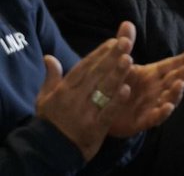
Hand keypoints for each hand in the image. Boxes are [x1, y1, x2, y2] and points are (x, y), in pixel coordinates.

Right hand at [36, 28, 135, 159]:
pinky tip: (127, 89)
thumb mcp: (44, 99)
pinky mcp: (94, 128)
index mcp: (63, 91)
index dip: (98, 54)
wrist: (50, 151)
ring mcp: (85, 114)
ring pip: (103, 91)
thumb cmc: (49, 121)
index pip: (83, 68)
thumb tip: (49, 57)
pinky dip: (116, 101)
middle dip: (111, 58)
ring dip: (117, 75)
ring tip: (129, 59)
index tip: (113, 41)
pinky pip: (107, 113)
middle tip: (126, 42)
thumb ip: (51, 78)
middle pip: (96, 75)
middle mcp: (74, 100)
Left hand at [107, 22, 183, 136]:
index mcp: (151, 75)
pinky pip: (155, 117)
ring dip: (176, 92)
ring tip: (180, 84)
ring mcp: (151, 105)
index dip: (181, 60)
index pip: (169, 66)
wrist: (97, 112)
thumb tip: (127, 23)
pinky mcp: (142, 121)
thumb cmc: (112, 85)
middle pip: (174, 80)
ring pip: (168, 98)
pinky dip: (163, 113)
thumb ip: (124, 44)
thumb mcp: (118, 64)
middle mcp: (155, 90)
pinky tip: (168, 106)